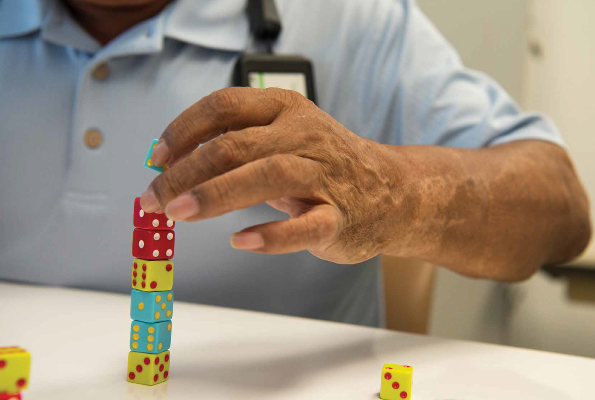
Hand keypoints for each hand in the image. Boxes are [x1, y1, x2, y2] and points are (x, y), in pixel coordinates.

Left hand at [139, 87, 408, 263]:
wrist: (393, 191)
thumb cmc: (325, 164)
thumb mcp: (284, 138)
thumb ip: (236, 146)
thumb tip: (171, 166)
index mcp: (285, 109)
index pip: (224, 106)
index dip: (183, 130)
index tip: (157, 158)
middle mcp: (305, 135)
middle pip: (235, 145)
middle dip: (186, 172)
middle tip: (154, 198)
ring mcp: (325, 176)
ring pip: (268, 176)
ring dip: (217, 195)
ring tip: (179, 213)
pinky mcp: (340, 217)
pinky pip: (305, 226)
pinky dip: (271, 235)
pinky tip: (241, 242)